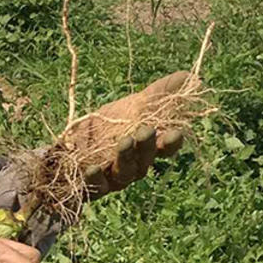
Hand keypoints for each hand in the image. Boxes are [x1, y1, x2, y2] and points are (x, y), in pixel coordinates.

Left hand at [75, 71, 189, 198]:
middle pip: (145, 160)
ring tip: (124, 142)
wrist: (71, 149)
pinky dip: (95, 177)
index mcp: (146, 148)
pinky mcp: (91, 185)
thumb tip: (191, 76)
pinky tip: (92, 169)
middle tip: (146, 130)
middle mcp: (134, 166)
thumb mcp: (131, 107)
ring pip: (124, 172)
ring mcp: (113, 178)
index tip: (176, 133)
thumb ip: (159, 94)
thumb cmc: (107, 127)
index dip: (171, 143)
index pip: (165, 149)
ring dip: (125, 157)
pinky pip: (95, 185)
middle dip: (147, 146)